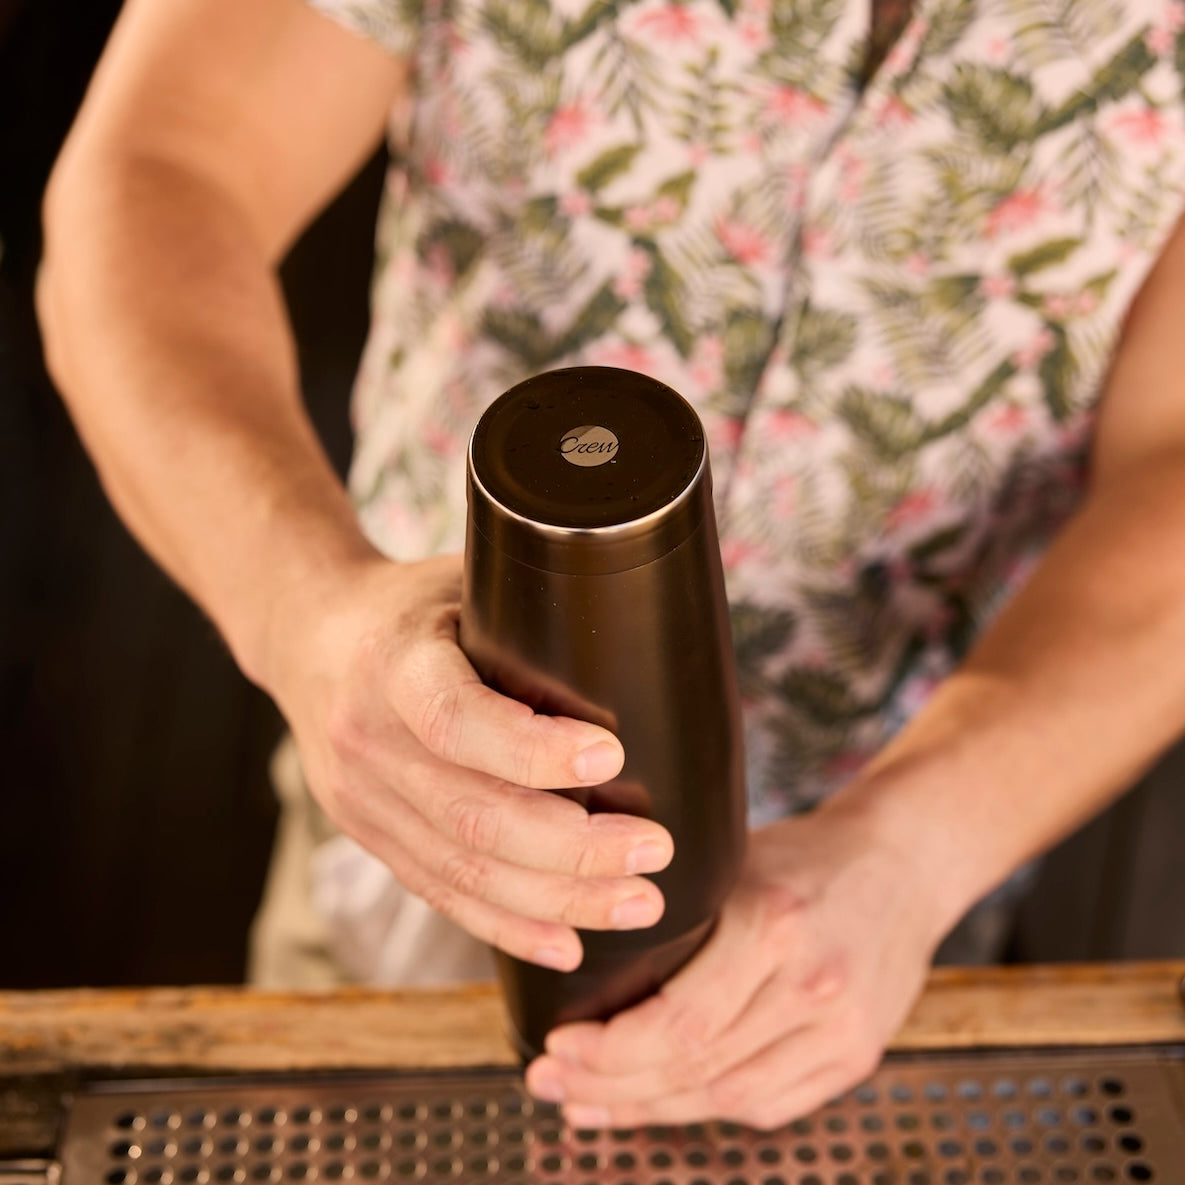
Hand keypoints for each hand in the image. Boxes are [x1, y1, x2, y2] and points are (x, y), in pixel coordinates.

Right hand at [262, 551, 673, 969]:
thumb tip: (643, 636)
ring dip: (558, 897)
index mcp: (391, 661)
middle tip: (654, 850)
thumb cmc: (413, 604)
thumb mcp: (463, 580)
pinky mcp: (369, 835)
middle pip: (470, 815)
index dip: (532, 748)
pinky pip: (439, 893)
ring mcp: (361, 799)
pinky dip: (507, 925)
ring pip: (462, 870)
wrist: (308, 637)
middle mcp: (366, 738)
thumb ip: (530, 610)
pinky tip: (567, 944)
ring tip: (639, 902)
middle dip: (572, 847)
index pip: (454, 718)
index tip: (612, 755)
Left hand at [524, 798, 950, 1128]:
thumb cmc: (806, 854)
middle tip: (551, 1083)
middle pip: (693, 1068)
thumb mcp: (733, 858)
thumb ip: (676, 916)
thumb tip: (582, 960)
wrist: (905, 863)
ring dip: (647, 1109)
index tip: (557, 1047)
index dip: (608, 1052)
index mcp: (771, 924)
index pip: (678, 1022)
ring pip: (724, 1098)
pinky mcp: (856, 1057)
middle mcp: (812, 985)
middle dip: (609, 1087)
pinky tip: (656, 1105)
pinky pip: (766, 1104)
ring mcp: (841, 1030)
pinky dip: (703, 1110)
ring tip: (588, 1104)